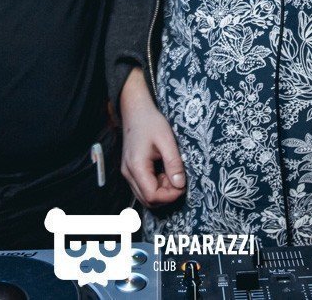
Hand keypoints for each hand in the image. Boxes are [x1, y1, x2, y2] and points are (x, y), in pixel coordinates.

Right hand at [120, 69, 185, 206]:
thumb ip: (174, 163)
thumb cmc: (150, 122)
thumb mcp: (167, 140)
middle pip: (148, 200)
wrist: (136, 110)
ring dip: (161, 191)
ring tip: (172, 174)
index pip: (152, 196)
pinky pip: (143, 187)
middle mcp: (128, 173)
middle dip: (166, 195)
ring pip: (145, 196)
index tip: (183, 185)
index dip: (170, 196)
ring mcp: (127, 172)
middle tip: (179, 180)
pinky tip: (164, 172)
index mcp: (136, 166)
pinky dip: (156, 185)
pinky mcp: (130, 170)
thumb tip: (180, 185)